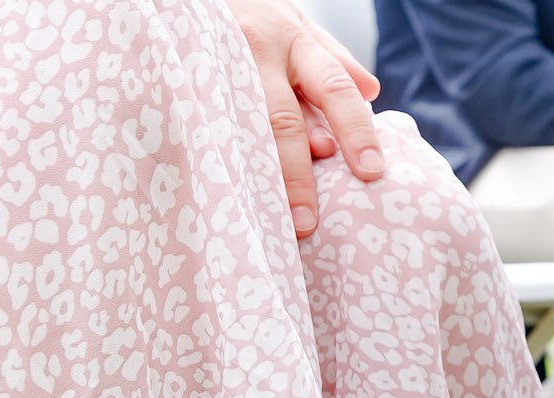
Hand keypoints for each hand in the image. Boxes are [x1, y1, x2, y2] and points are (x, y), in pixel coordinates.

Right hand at [225, 0, 386, 236]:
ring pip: (240, 129)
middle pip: (283, 121)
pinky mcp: (182, 78)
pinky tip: (227, 194)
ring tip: (268, 219)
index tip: (370, 170)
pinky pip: (204, 126)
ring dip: (257, 177)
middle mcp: (256, 52)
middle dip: (297, 175)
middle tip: (308, 221)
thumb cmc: (247, 13)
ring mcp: (215, 66)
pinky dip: (219, 161)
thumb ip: (332, 56)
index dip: (354, 130)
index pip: (334, 88)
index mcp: (294, 40)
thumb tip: (371, 91)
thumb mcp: (292, 21)